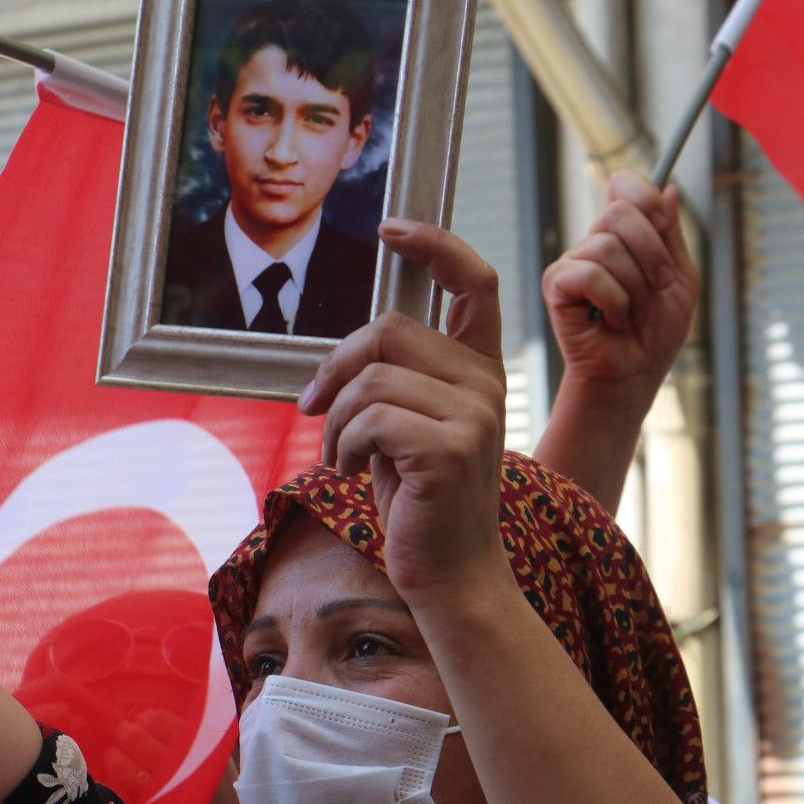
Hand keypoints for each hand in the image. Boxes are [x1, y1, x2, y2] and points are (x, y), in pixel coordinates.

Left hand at [298, 219, 509, 604]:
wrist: (451, 577)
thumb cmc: (422, 504)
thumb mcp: (408, 430)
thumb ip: (397, 380)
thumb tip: (348, 349)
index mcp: (482, 370)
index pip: (473, 281)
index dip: (433, 243)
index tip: (390, 226)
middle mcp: (487, 383)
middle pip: (388, 329)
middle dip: (336, 368)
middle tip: (316, 410)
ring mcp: (475, 414)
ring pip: (370, 377)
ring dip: (336, 420)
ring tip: (341, 457)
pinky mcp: (450, 447)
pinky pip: (368, 417)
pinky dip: (343, 446)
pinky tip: (353, 475)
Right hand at [541, 170, 698, 400]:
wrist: (634, 375)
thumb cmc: (655, 334)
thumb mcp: (679, 279)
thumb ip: (672, 235)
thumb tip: (669, 189)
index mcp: (625, 235)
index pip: (624, 185)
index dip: (643, 193)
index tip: (662, 219)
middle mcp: (594, 243)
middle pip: (618, 212)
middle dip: (651, 253)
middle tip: (660, 286)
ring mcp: (573, 262)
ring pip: (607, 248)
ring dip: (634, 288)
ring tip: (630, 314)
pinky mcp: (556, 285)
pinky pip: (590, 274)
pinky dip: (612, 302)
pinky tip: (608, 321)